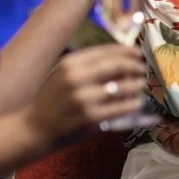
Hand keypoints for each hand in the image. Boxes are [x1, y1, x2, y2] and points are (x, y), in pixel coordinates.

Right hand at [23, 45, 148, 144]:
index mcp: (70, 63)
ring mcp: (84, 98)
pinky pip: (121, 108)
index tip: (138, 53)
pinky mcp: (91, 117)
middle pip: (117, 65)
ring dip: (137, 85)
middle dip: (135, 66)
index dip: (127, 51)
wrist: (35, 127)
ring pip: (123, 86)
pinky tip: (137, 103)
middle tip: (143, 70)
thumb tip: (121, 59)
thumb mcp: (63, 74)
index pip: (106, 51)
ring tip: (140, 86)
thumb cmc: (53, 99)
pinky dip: (133, 104)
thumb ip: (87, 65)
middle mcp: (76, 77)